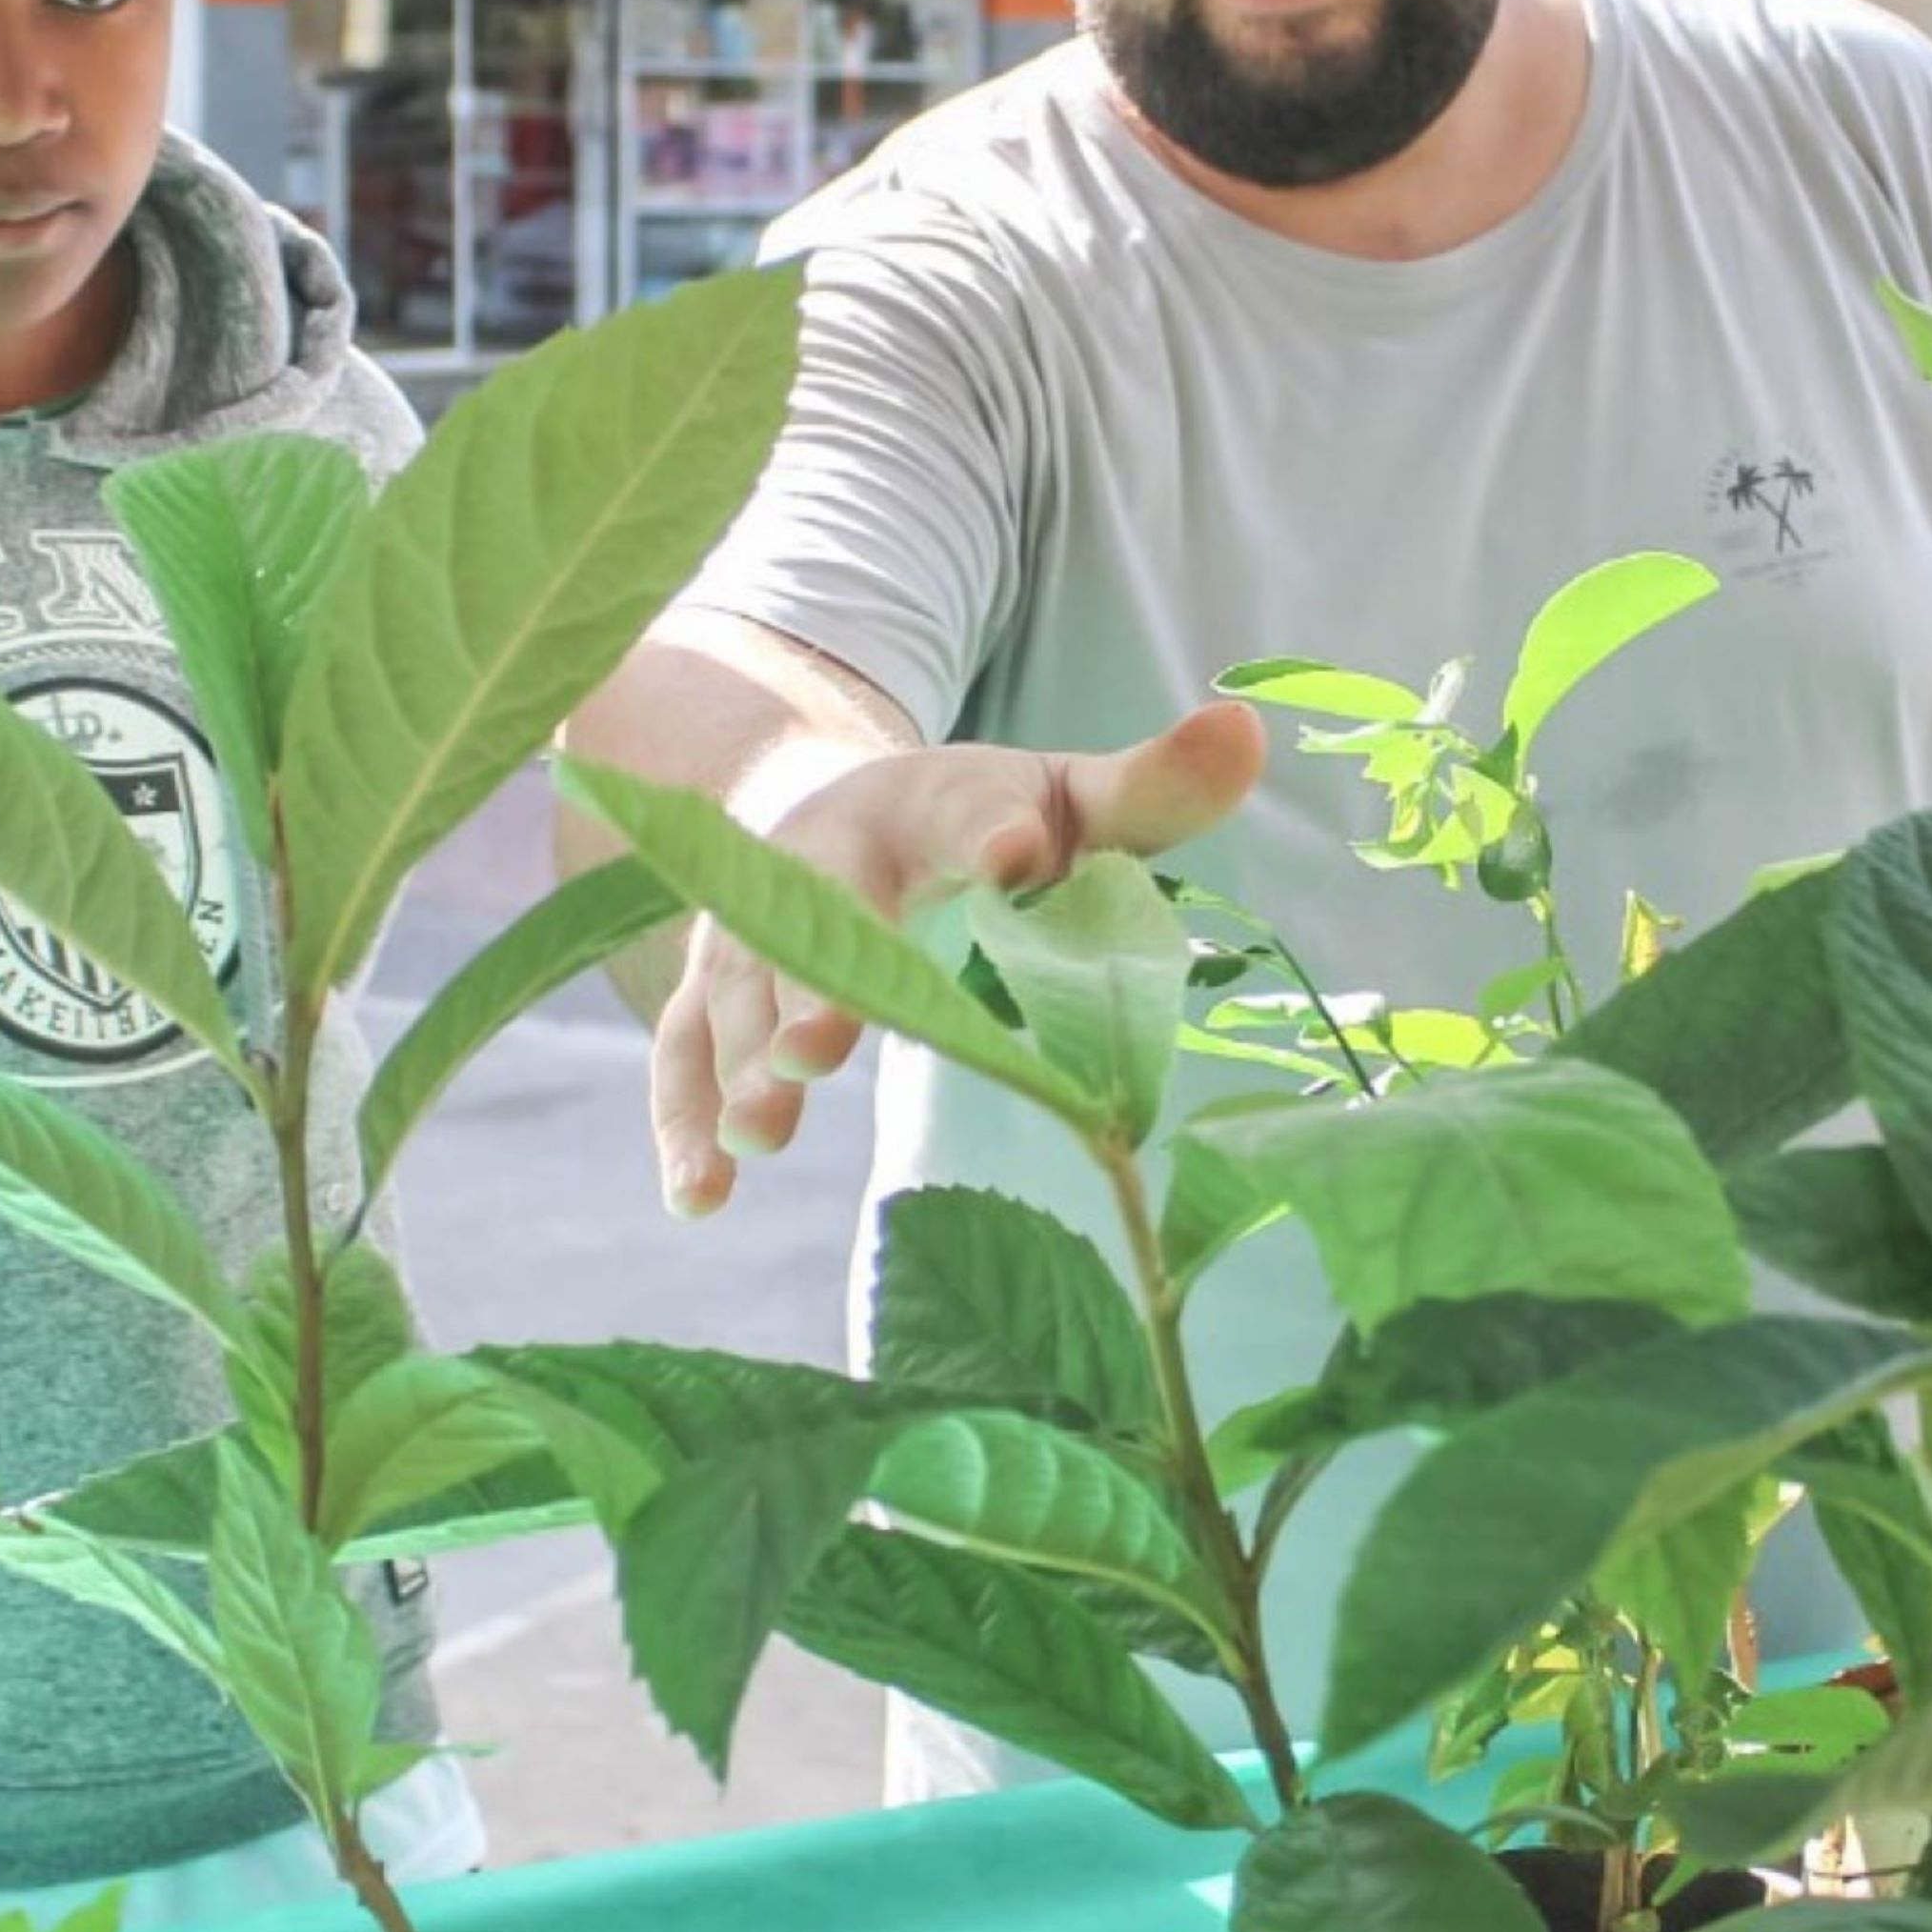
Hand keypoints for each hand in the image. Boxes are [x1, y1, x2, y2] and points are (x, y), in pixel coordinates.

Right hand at [650, 700, 1266, 1214]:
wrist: (833, 809)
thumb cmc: (983, 822)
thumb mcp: (1069, 797)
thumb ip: (1153, 787)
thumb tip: (1249, 733)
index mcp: (931, 803)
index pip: (965, 810)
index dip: (987, 832)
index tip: (1010, 854)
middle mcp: (823, 859)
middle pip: (817, 916)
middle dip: (818, 982)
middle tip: (818, 1049)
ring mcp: (753, 930)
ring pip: (733, 994)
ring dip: (743, 1064)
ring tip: (764, 1133)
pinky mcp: (710, 997)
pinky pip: (683, 1059)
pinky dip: (682, 1126)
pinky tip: (701, 1198)